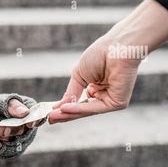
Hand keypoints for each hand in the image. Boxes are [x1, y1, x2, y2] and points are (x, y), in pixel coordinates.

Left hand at [0, 97, 43, 150]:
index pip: (38, 117)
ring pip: (10, 141)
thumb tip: (24, 112)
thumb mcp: (1, 101)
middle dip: (11, 129)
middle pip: (22, 131)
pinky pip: (1, 150)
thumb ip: (12, 105)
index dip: (36, 120)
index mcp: (30, 113)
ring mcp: (18, 141)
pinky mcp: (7, 150)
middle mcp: (27, 129)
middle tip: (2, 129)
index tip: (30, 123)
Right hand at [50, 0, 167, 123]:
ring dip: (68, 114)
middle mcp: (104, 95)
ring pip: (86, 111)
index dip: (64, 107)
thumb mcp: (79, 75)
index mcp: (96, 87)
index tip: (50, 113)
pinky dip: (78, 109)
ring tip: (53, 116)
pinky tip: (65, 108)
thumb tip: (59, 107)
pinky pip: (94, 108)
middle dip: (64, 114)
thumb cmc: (100, 55)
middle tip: (49, 119)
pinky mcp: (117, 103)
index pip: (79, 101)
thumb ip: (71, 93)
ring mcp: (111, 100)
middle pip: (81, 109)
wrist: (117, 47)